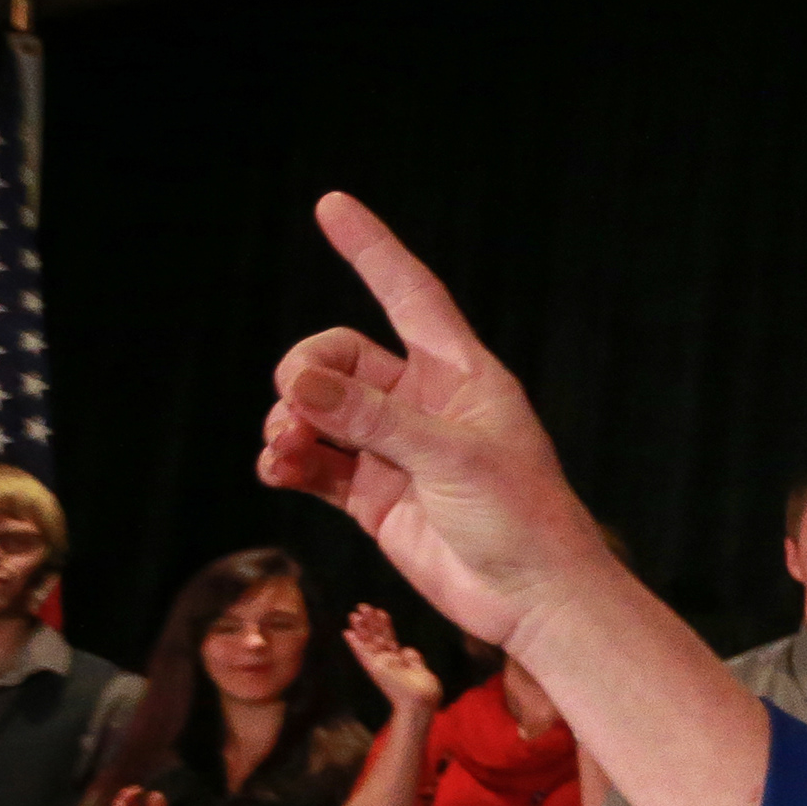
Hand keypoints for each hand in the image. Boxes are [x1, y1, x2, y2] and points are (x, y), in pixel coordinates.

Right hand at [257, 194, 619, 649]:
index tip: (331, 205)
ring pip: (318, 409)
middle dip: (305, 373)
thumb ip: (373, 419)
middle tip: (296, 407)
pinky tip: (274, 469)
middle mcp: (424, 404)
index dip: (372, 249)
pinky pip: (312, 461)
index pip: (410, 294)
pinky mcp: (373, 495)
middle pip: (340, 356)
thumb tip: (300, 383)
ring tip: (282, 448)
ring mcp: (395, 449)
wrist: (532, 600)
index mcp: (462, 375)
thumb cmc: (522, 518)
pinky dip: (287, 460)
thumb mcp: (452, 457)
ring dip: (289, 420)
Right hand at [341, 603, 443, 714]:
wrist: (421, 703)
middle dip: (369, 621)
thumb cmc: (425, 692)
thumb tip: (407, 649)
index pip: (388, 638)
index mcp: (397, 661)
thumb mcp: (421, 670)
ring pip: (368, 642)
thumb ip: (413, 659)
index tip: (380, 611)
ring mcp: (380, 665)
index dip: (383, 624)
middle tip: (361, 606)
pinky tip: (347, 632)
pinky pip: (363, 654)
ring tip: (354, 613)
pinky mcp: (376, 669)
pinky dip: (355, 643)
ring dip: (361, 627)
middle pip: (376, 637)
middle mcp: (386, 662)